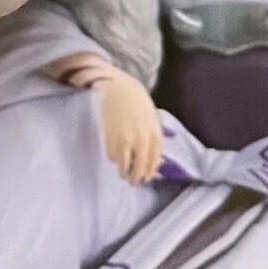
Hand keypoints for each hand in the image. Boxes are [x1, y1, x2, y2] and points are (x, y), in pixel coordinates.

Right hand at [98, 71, 163, 185]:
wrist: (120, 88)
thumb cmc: (138, 103)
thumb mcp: (152, 122)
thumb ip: (154, 143)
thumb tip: (156, 166)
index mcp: (155, 136)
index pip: (153, 165)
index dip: (148, 174)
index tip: (144, 178)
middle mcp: (142, 141)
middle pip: (139, 170)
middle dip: (135, 178)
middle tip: (131, 179)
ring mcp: (126, 141)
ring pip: (124, 168)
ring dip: (123, 172)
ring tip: (122, 170)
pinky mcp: (111, 139)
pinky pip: (112, 157)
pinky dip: (113, 158)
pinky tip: (115, 152)